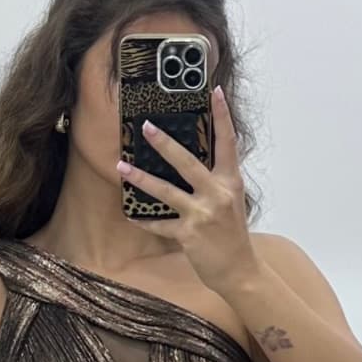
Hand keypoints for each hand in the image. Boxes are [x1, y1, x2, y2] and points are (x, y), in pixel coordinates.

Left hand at [116, 85, 256, 302]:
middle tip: (146, 126)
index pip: (228, 142)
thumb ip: (215, 181)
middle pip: (188, 162)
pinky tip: (131, 215)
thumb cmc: (232, 234)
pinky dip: (145, 220)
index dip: (222, 116)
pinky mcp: (189, 234)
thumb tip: (191, 162)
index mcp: (231, 182)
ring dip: (141, 178)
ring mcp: (203, 214)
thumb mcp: (231, 201)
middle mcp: (218, 194)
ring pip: (167, 191)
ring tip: (122, 167)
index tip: (215, 92)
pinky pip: (160, 225)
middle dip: (165, 144)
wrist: (240, 270)